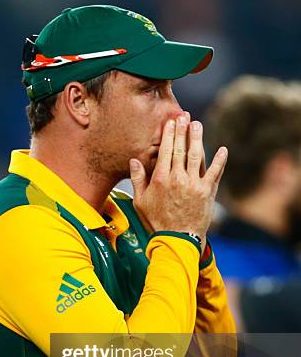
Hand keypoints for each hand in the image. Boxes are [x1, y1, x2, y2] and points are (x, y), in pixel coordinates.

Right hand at [129, 114, 226, 240]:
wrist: (177, 239)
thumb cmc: (156, 222)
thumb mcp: (140, 202)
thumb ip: (137, 180)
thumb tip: (134, 161)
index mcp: (161, 179)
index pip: (166, 150)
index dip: (169, 134)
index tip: (171, 122)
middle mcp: (178, 178)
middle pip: (181, 149)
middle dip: (183, 131)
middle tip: (184, 117)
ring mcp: (194, 184)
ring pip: (197, 155)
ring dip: (198, 138)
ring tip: (197, 125)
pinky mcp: (208, 191)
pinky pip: (215, 172)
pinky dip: (220, 160)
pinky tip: (223, 149)